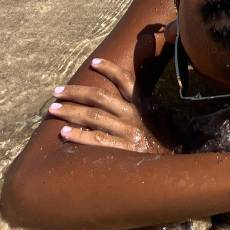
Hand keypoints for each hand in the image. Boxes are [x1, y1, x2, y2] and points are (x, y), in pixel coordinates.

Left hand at [47, 58, 170, 153]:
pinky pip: (97, 140)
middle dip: (76, 92)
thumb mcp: (161, 119)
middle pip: (100, 97)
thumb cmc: (166, 144)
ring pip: (94, 116)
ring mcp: (128, 132)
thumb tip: (130, 99)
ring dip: (70, 111)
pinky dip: (79, 135)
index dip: (109, 69)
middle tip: (57, 91)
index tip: (93, 62)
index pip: (125, 80)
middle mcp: (133, 115)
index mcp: (143, 105)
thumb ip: (146, 109)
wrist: (176, 167)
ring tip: (53, 109)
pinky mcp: (124, 150)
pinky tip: (64, 133)